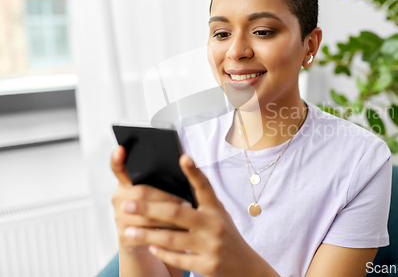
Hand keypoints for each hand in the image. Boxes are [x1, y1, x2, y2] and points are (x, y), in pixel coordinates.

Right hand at [110, 146, 189, 254]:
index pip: (117, 168)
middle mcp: (119, 199)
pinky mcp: (125, 236)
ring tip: (187, 214)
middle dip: (165, 197)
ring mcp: (120, 218)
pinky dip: (164, 230)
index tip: (121, 148)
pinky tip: (178, 230)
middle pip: (140, 193)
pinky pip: (146, 232)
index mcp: (126, 184)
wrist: (145, 244)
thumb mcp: (156, 196)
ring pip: (145, 214)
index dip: (118, 159)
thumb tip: (183, 170)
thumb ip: (161, 183)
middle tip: (185, 202)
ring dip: (169, 215)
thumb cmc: (157, 212)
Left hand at [121, 154, 273, 276]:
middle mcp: (215, 224)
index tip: (183, 157)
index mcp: (216, 208)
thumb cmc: (225, 236)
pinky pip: (178, 258)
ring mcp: (211, 245)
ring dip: (146, 234)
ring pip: (171, 238)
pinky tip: (149, 247)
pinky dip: (161, 252)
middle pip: (177, 212)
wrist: (245, 267)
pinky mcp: (207, 265)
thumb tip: (171, 189)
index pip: (204, 187)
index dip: (194, 172)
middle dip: (149, 208)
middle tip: (127, 203)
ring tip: (127, 230)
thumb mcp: (218, 216)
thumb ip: (200, 204)